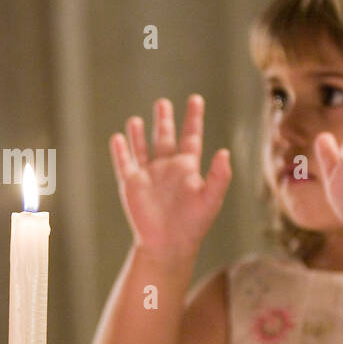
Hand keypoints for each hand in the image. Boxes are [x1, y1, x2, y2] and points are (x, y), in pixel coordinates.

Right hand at [109, 95, 231, 260]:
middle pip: (164, 137)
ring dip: (138, 133)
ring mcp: (148, 175)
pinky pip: (124, 163)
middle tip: (162, 102)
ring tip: (135, 119)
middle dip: (164, 119)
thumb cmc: (194, 224)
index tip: (195, 99)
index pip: (191, 136)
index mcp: (187, 168)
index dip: (193, 118)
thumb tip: (225, 152)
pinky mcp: (132, 184)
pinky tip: (117, 138)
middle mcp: (167, 167)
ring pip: (142, 148)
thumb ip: (220, 176)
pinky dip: (120, 151)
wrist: (169, 245)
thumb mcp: (211, 199)